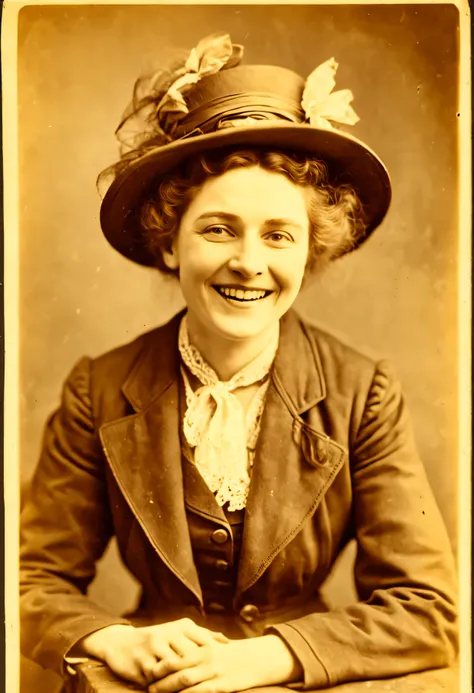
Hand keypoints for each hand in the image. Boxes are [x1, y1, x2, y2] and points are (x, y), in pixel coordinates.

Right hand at [77, 618, 228, 686]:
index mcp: (181, 626)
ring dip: (186, 682)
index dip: (216, 656)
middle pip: (192, 655)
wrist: (121, 643)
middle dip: (204, 670)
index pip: (204, 640)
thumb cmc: (157, 639)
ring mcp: (155, 647)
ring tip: (200, 689)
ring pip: (175, 667)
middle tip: (218, 682)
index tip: (229, 668)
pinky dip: (167, 688)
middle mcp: (169, 633)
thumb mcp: (178, 631)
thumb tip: (227, 642)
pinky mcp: (142, 662)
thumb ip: (203, 636)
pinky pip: (158, 678)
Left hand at [148, 634, 302, 692]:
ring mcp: (214, 673)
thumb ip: (196, 649)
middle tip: (147, 688)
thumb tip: (175, 654)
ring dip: (168, 691)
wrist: (257, 659)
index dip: (161, 665)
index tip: (148, 671)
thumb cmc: (232, 654)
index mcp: (203, 646)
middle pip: (177, 670)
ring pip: (185, 683)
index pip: (176, 655)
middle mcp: (206, 658)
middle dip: (160, 681)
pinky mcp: (222, 686)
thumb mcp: (214, 646)